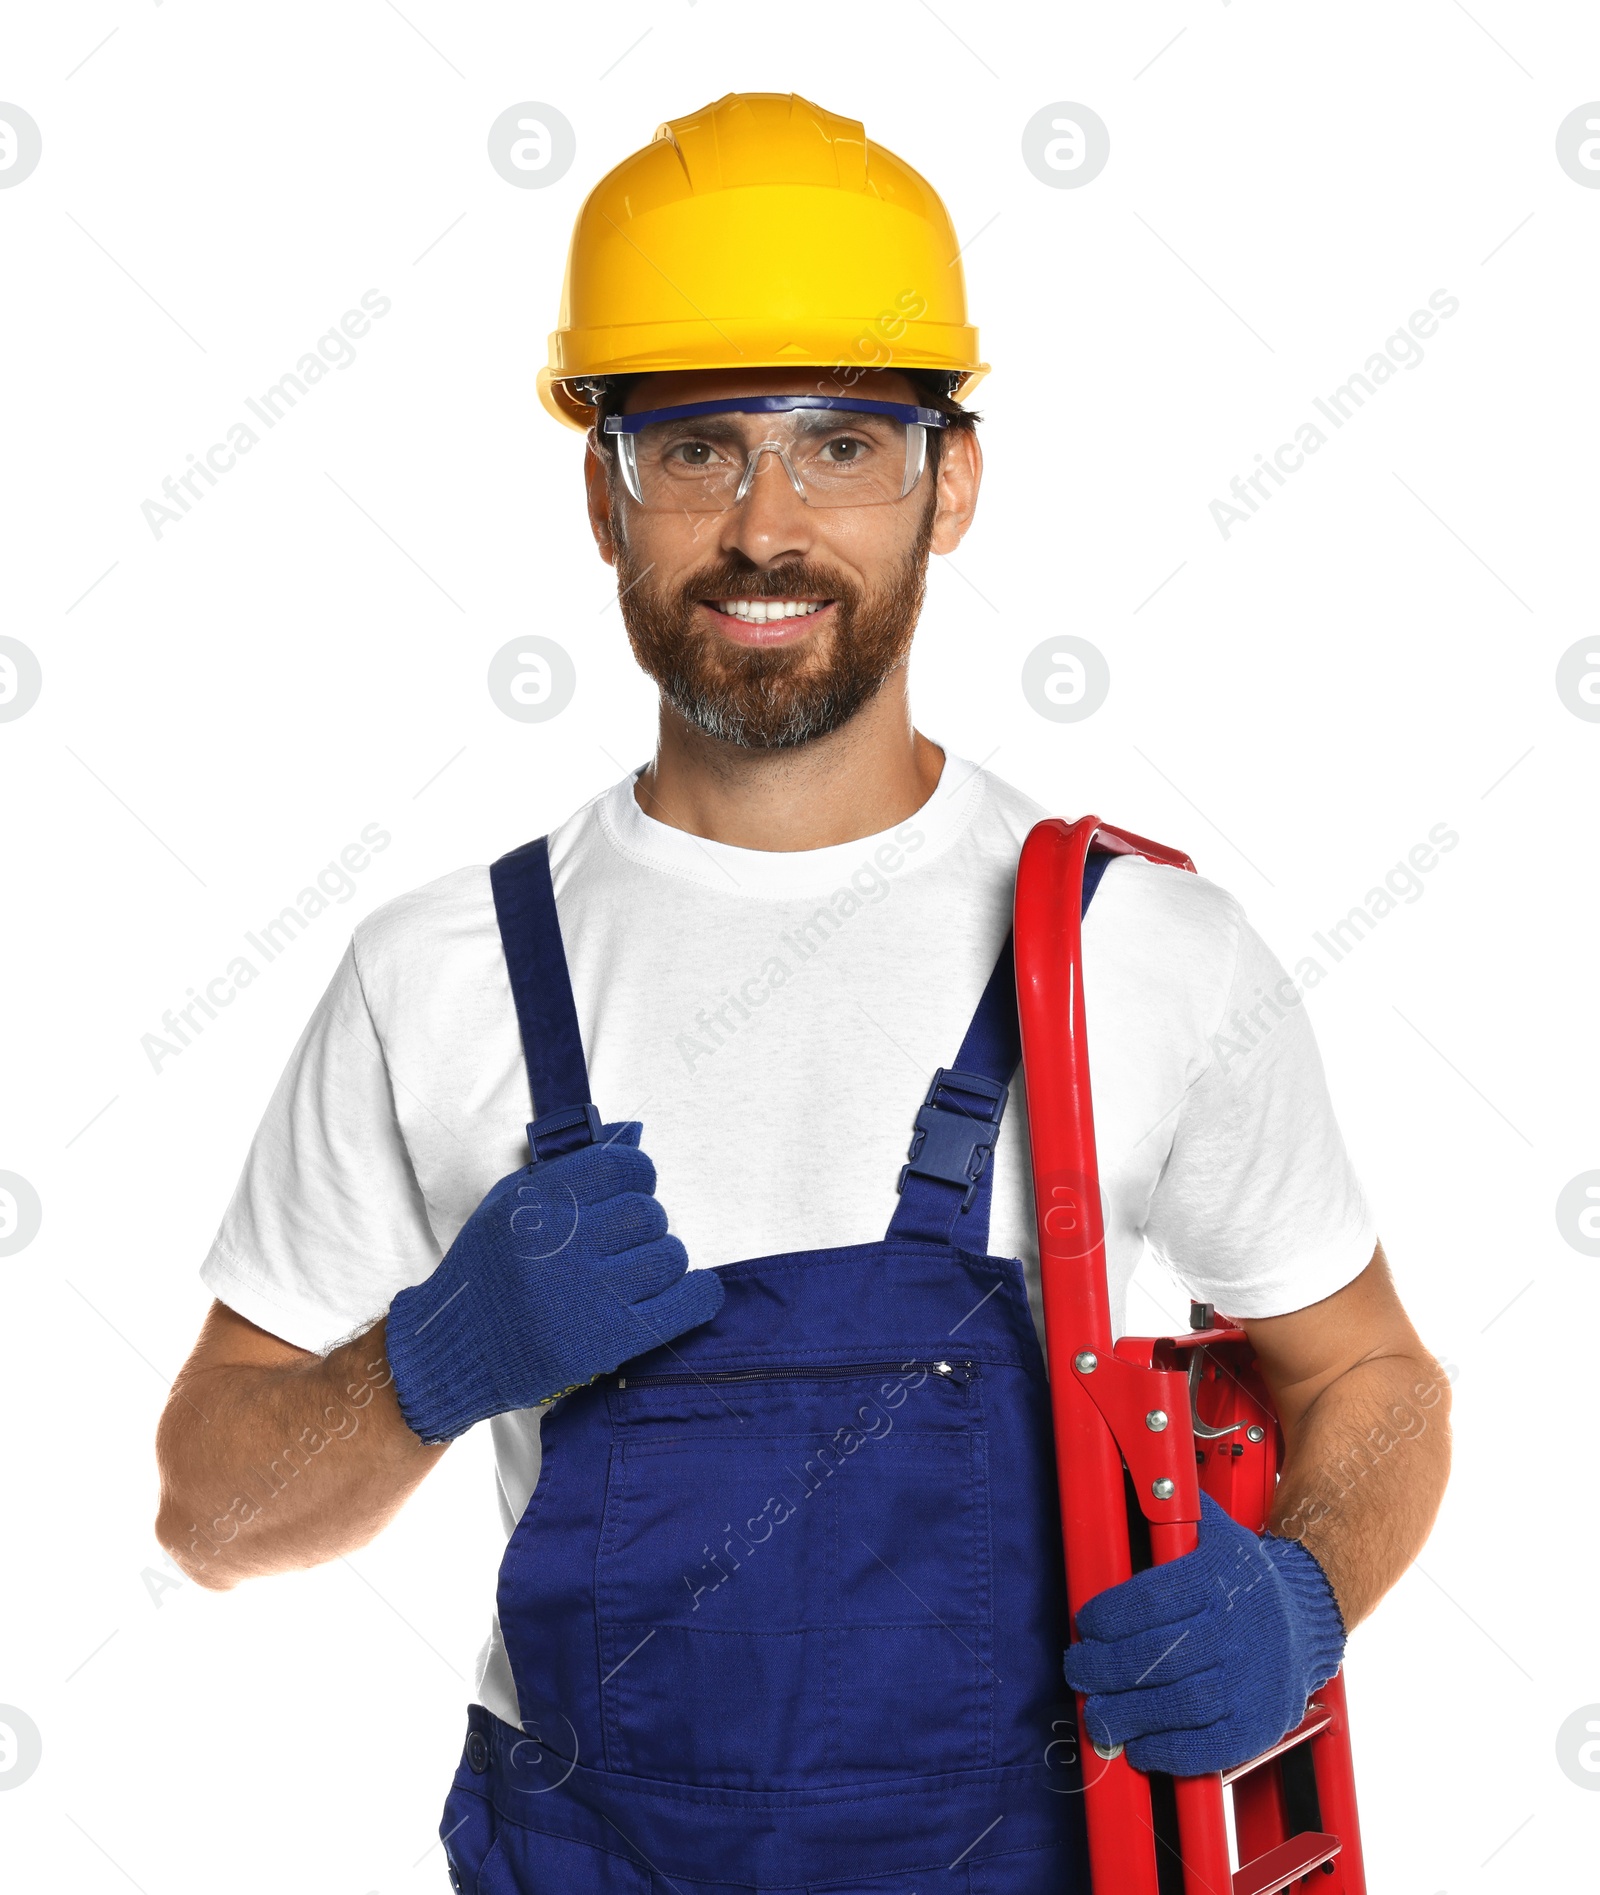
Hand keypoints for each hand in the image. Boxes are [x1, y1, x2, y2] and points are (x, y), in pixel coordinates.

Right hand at [385, 1120, 722, 1443]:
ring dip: (662, 1260)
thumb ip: (565, 1170)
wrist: (454, 1349)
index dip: (636, 1174)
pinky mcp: (608, 1342)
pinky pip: (686, 1304)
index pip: (621, 1165)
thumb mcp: (509, 1204)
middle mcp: (563, 1246)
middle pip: (648, 1212)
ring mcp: (588, 1296)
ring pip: (669, 1255)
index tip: (633, 1188)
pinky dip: (698, 1294)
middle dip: (645, 1223)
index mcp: (537, 1205)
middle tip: (626, 1241)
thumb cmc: (487, 1271)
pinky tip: (690, 1291)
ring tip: (638, 1273)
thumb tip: (632, 1138)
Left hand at [1062, 1490, 1346, 1775]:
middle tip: (1078, 1669)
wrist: (1309, 1613)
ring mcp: (1251, 1679)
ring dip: (1128, 1715)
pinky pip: (1211, 1746)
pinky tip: (1141, 1746)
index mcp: (1218, 1578)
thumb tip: (1124, 1464)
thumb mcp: (1212, 1528)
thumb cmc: (1242, 1573)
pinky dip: (1170, 1752)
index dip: (1108, 1617)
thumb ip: (1169, 1504)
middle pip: (1158, 1656)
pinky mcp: (1260, 1722)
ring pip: (1181, 1704)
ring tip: (1098, 1715)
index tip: (1085, 1624)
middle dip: (1104, 1668)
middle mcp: (1236, 1629)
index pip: (1152, 1600)